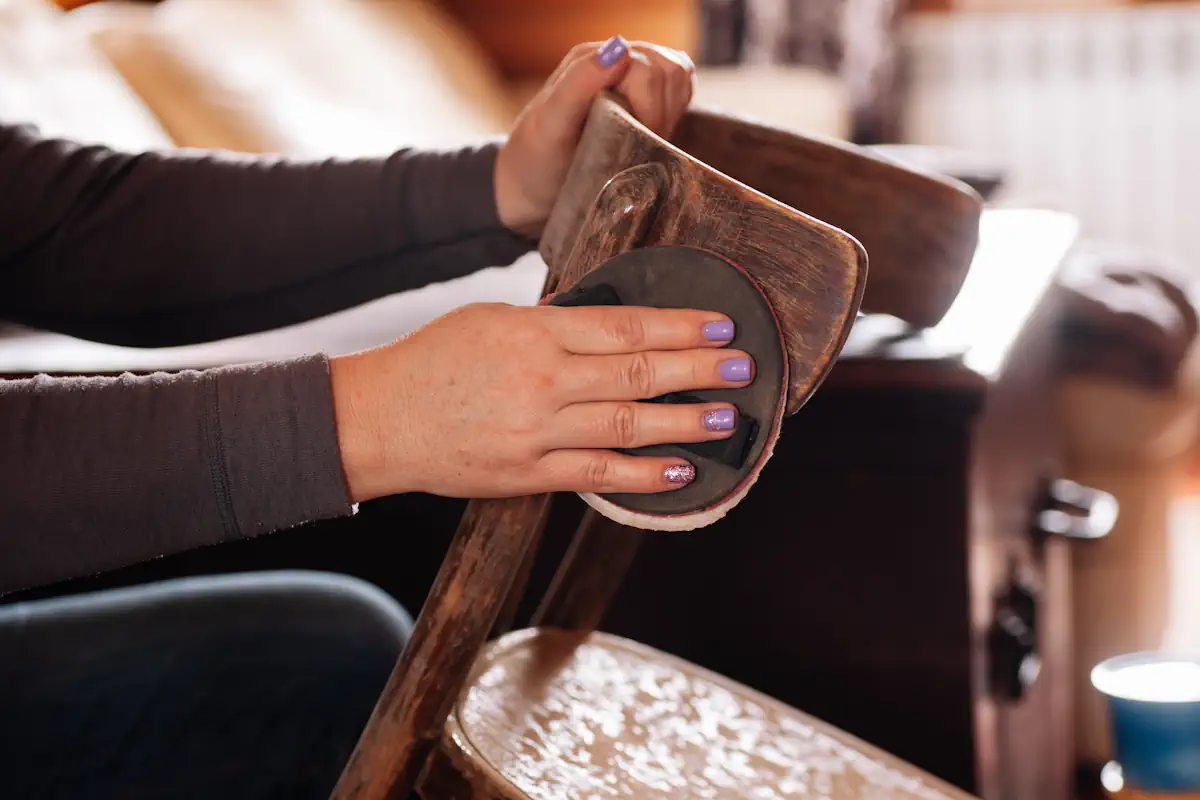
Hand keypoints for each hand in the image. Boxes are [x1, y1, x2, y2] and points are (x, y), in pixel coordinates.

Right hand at [330, 303, 753, 501]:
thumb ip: (554, 325)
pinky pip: (597, 472)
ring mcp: (537, 431)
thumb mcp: (492, 321)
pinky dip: (642, 473)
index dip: (679, 326)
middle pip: (637, 372)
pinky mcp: (528, 475)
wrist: (378, 420)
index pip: (624, 327)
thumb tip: (616, 329)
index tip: (719, 325)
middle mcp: (542, 380)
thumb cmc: (435, 361)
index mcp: (534, 333)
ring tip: (727, 419)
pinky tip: (680, 470)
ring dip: (684, 422)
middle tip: (743, 367)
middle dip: (698, 369)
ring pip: (626, 424)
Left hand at [494, 35, 696, 237]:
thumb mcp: (550, 125)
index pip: (649, 68)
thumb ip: (579, 84)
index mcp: (590, 60)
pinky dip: (676, 110)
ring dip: (671, 112)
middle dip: (662, 113)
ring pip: (680, 75)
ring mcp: (629, 76)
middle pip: (670, 70)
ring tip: (646, 140)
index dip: (651, 109)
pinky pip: (680, 88)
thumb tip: (619, 49)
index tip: (636, 141)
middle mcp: (612, 61)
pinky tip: (654, 134)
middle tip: (639, 145)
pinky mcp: (644, 95)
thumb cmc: (536, 160)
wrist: (529, 188)